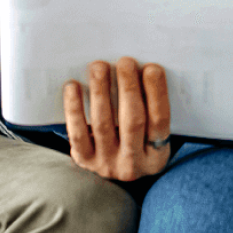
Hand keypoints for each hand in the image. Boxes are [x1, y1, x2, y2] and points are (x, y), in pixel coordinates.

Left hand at [63, 57, 171, 180]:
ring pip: (103, 124)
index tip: (152, 68)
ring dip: (101, 91)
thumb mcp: (152, 134)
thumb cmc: (137, 139)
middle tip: (125, 62)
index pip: (159, 122)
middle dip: (128, 88)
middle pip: (132, 122)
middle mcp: (132, 164)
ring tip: (99, 67)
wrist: (114, 171)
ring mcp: (106, 163)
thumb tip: (142, 68)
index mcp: (156, 156)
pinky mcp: (84, 160)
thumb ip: (151, 108)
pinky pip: (77, 132)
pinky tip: (73, 86)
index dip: (157, 94)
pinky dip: (74, 108)